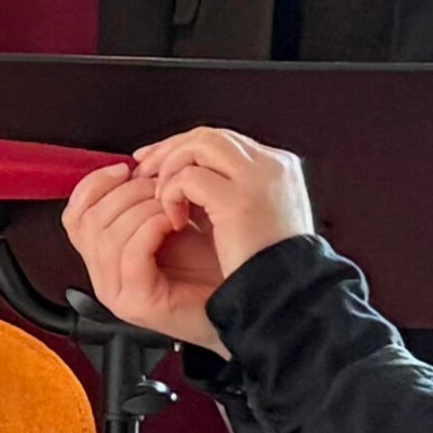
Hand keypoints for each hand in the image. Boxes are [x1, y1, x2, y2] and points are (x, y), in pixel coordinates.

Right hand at [63, 163, 229, 350]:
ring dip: (139, 207)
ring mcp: (118, 293)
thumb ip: (146, 197)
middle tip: (158, 184)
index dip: (93, 185)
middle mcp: (104, 277)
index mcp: (105, 256)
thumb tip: (136, 164)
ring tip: (171, 202)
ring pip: (105, 235)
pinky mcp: (138, 303)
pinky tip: (174, 221)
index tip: (124, 167)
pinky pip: (130, 253)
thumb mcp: (172, 219)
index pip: (75, 216)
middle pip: (87, 222)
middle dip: (123, 192)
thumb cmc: (216, 263)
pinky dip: (151, 227)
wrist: (246, 297)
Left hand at [134, 127, 314, 280]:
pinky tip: (174, 220)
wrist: (288, 296)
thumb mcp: (253, 216)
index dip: (185, 147)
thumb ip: (227, 189)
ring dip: (169, 168)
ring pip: (198, 145)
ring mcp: (257, 179)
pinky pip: (188, 178)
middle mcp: (272, 166)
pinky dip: (172, 194)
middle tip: (143, 170)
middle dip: (169, 149)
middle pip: (209, 136)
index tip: (156, 161)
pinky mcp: (237, 200)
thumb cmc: (267, 265)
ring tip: (158, 197)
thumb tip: (182, 174)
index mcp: (279, 168)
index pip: (223, 141)